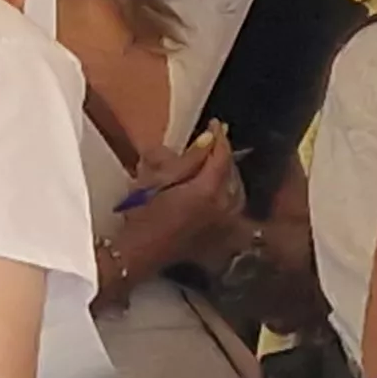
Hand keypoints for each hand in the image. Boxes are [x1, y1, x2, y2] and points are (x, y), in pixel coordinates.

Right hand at [116, 129, 248, 275]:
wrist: (140, 253)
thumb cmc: (143, 216)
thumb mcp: (158, 180)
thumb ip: (187, 160)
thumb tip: (208, 138)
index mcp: (207, 191)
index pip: (221, 157)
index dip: (219, 137)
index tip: (216, 124)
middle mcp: (223, 206)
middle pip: (231, 172)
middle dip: (224, 154)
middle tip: (214, 140)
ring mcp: (225, 221)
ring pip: (236, 189)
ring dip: (229, 173)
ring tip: (218, 161)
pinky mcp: (221, 232)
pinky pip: (234, 205)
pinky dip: (231, 191)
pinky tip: (222, 187)